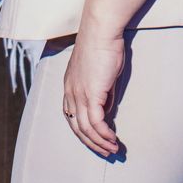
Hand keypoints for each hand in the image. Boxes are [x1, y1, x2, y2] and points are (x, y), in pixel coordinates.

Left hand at [62, 20, 125, 157]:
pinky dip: (104, 135)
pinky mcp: (91, 94)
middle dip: (91, 143)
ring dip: (100, 143)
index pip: (71, 116)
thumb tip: (106, 108)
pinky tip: (113, 140)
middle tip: (105, 152)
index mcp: (69, 86)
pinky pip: (96, 123)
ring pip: (86, 129)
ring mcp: (79, 94)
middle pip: (76, 127)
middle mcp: (70, 93)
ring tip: (113, 150)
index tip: (96, 139)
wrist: (101, 30)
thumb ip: (102, 91)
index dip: (82, 131)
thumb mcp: (100, 72)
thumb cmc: (103, 45)